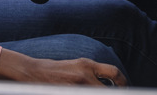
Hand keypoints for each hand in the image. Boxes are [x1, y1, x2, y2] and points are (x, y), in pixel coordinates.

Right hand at [0, 49, 126, 85]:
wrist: (32, 73)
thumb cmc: (54, 70)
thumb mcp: (75, 65)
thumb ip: (91, 73)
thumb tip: (107, 84)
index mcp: (87, 64)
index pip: (114, 72)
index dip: (123, 82)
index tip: (123, 88)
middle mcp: (84, 75)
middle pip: (107, 90)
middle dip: (112, 93)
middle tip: (114, 93)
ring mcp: (77, 86)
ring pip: (98, 93)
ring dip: (99, 94)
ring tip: (97, 92)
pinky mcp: (69, 92)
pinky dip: (88, 94)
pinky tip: (85, 93)